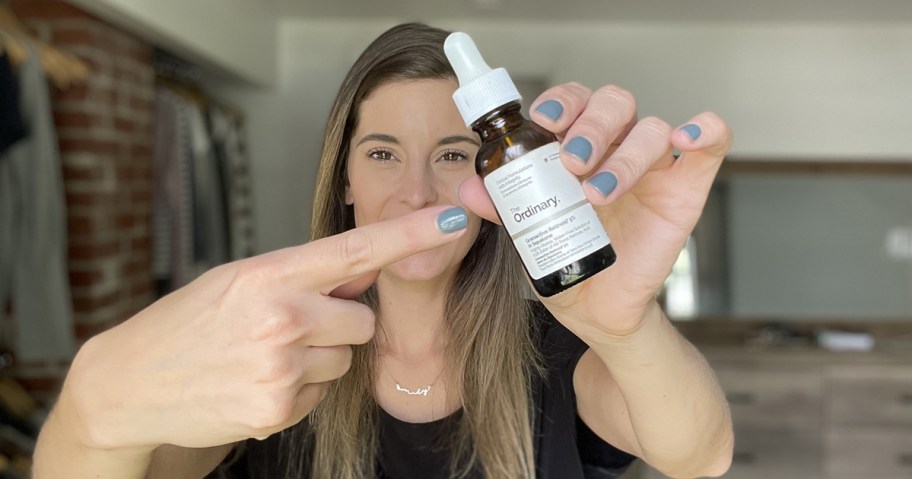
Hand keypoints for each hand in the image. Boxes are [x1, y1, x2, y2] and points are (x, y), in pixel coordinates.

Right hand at [61, 206, 467, 450]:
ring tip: (263, 355)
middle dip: (340, 322)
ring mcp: (280, 368)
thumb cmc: (186, 325)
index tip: (453, 220)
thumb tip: (359, 274)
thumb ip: (300, 276)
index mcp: (269, 275)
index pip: (355, 250)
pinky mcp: (277, 410)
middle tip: (289, 326)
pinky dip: (300, 389)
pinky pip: (322, 392)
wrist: (130, 384)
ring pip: (345, 358)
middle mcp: (280, 319)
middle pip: (364, 318)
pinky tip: (257, 381)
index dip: (410, 234)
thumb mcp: (237, 282)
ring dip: (317, 357)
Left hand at [459, 83, 731, 338]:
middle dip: (589, 128)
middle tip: (569, 163)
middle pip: (614, 103)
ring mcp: (655, 166)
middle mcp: (617, 147)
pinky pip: (711, 144)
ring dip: (623, 154)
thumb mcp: (526, 235)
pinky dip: (705, 130)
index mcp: (579, 146)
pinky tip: (685, 139)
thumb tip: (466, 189)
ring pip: (651, 127)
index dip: (561, 102)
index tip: (542, 124)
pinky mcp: (687, 188)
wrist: (595, 309)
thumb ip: (502, 208)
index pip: (574, 103)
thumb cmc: (564, 259)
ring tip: (597, 194)